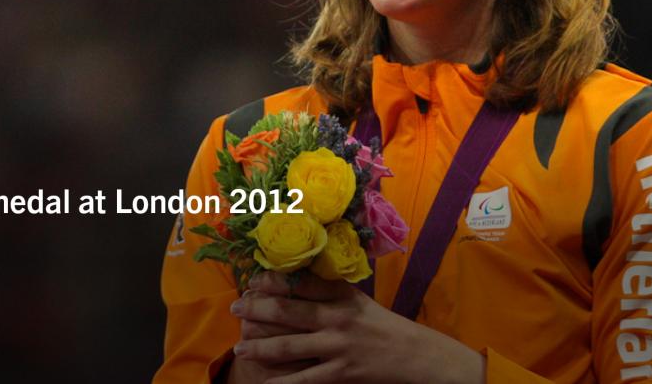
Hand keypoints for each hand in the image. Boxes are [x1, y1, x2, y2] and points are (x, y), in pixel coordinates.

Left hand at [228, 272, 485, 383]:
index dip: (272, 280)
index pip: (300, 282)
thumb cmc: (382, 326)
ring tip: (240, 348)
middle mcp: (338, 317)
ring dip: (260, 347)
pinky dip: (282, 383)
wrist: (416, 355)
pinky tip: (265, 383)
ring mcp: (339, 346)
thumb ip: (329, 290)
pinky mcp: (341, 372)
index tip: (252, 280)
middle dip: (257, 309)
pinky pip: (305, 379)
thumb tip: (291, 278)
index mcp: (342, 294)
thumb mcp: (358, 300)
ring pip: (290, 346)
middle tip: (235, 309)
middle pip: (288, 310)